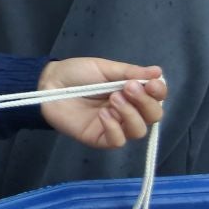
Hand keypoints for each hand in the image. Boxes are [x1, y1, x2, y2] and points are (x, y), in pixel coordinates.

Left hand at [36, 58, 164, 149]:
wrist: (49, 84)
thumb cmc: (77, 74)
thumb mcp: (105, 68)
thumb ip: (130, 72)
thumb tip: (158, 72)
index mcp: (132, 93)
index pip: (156, 98)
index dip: (159, 93)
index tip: (152, 84)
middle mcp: (127, 111)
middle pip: (152, 117)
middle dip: (145, 102)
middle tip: (128, 88)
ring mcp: (114, 127)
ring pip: (138, 130)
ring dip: (130, 113)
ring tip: (113, 99)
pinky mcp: (99, 139)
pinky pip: (117, 141)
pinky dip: (115, 128)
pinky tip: (104, 114)